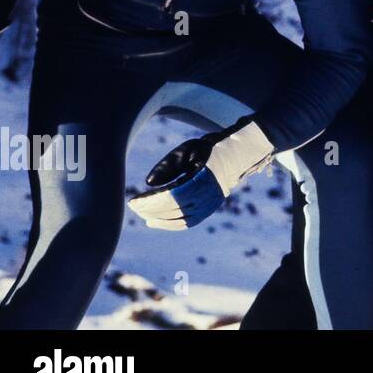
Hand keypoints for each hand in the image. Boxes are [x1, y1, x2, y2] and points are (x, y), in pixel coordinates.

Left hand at [128, 120, 272, 229]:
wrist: (239, 152)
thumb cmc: (211, 147)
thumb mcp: (187, 150)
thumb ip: (167, 166)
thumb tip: (148, 183)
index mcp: (202, 180)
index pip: (170, 197)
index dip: (150, 202)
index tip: (133, 201)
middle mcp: (208, 196)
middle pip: (173, 210)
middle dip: (151, 210)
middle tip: (134, 207)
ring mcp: (211, 204)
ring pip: (181, 220)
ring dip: (160, 220)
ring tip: (144, 216)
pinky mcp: (210, 207)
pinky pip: (189, 222)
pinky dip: (172, 224)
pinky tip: (157, 221)